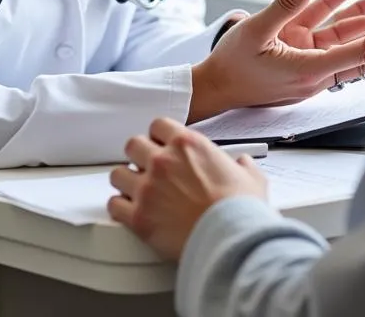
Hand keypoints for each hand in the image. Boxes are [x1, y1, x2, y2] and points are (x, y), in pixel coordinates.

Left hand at [108, 117, 266, 259]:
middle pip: (133, 144)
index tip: (162, 145)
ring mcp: (147, 189)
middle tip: (148, 166)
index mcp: (187, 144)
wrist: (229, 239)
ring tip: (136, 189)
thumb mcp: (251, 176)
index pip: (158, 125)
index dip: (160, 135)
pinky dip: (120, 207)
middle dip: (139, 155)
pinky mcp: (138, 218)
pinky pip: (114, 205)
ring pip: (118, 173)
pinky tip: (129, 211)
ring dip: (126, 180)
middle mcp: (162, 162)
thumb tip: (243, 165)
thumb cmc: (239, 209)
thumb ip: (242, 165)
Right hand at [188, 0, 364, 121]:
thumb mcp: (256, 29)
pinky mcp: (299, 57)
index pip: (360, 55)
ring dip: (362, 18)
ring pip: (343, 40)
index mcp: (308, 71)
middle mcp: (314, 71)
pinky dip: (334, 16)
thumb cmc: (232, 66)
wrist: (212, 88)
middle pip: (362, 54)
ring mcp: (307, 64)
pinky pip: (323, 35)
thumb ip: (286, 2)